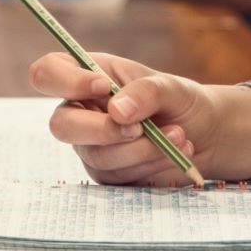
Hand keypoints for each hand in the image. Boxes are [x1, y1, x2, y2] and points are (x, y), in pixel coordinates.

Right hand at [28, 51, 250, 186]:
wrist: (203, 133)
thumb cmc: (178, 100)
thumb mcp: (170, 86)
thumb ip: (145, 91)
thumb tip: (117, 111)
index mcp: (86, 77)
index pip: (47, 74)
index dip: (66, 81)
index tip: (105, 87)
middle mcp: (79, 112)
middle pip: (61, 125)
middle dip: (103, 130)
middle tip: (140, 128)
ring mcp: (90, 146)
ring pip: (97, 156)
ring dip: (141, 149)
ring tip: (178, 136)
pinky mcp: (108, 173)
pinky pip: (118, 177)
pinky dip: (150, 164)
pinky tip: (175, 153)